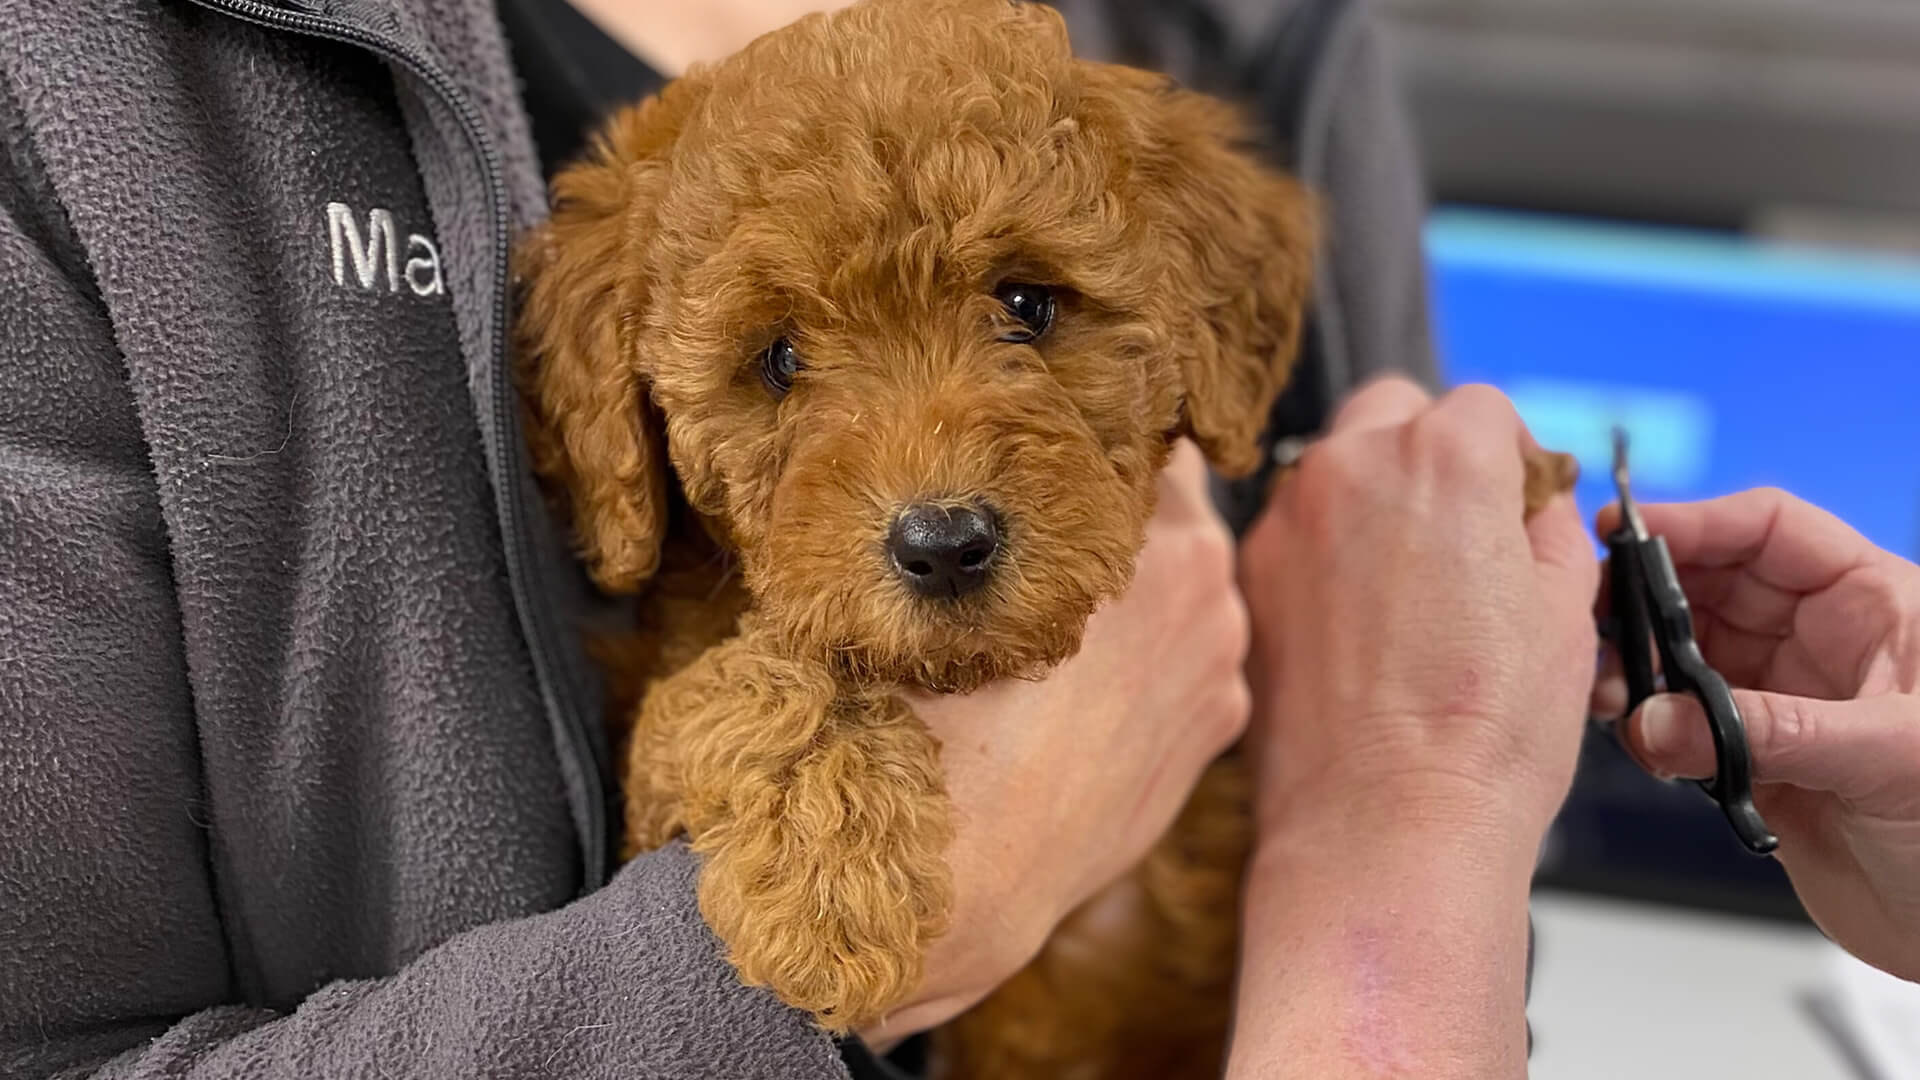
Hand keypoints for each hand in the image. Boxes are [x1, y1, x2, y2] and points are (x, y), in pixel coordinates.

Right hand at [861, 439, 1250, 1043]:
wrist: (958, 874)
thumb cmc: (931, 718)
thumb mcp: (939, 585)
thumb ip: (987, 517)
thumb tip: (977, 481)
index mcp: (1160, 532)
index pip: (1153, 443)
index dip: (1099, 444)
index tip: (1055, 456)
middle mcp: (1212, 592)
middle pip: (1175, 519)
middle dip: (1117, 525)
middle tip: (1041, 540)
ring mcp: (1220, 671)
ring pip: (1184, 597)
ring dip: (1135, 600)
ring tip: (1052, 627)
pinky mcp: (1212, 739)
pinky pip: (1184, 669)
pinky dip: (1146, 670)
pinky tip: (1077, 695)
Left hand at [1240, 378, 1598, 843]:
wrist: (1383, 823)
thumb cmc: (1485, 733)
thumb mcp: (1567, 611)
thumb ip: (1548, 524)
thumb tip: (1531, 499)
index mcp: (1445, 456)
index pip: (1483, 411)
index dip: (1510, 461)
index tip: (1516, 512)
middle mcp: (1351, 467)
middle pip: (1395, 415)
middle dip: (1430, 455)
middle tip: (1460, 538)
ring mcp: (1287, 519)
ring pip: (1335, 470)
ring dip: (1372, 502)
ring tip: (1407, 595)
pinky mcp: (1248, 576)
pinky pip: (1294, 533)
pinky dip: (1324, 555)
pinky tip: (1357, 627)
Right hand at [1597, 488, 1919, 981]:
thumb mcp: (1891, 757)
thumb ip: (1770, 732)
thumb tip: (1661, 721)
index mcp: (1873, 606)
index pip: (1772, 530)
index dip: (1698, 522)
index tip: (1626, 533)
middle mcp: (1822, 644)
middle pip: (1711, 585)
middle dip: (1647, 596)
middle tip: (1592, 615)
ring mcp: (1784, 703)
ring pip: (1685, 656)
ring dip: (1640, 668)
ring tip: (1614, 693)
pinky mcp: (1756, 765)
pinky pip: (1682, 728)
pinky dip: (1649, 731)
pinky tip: (1639, 740)